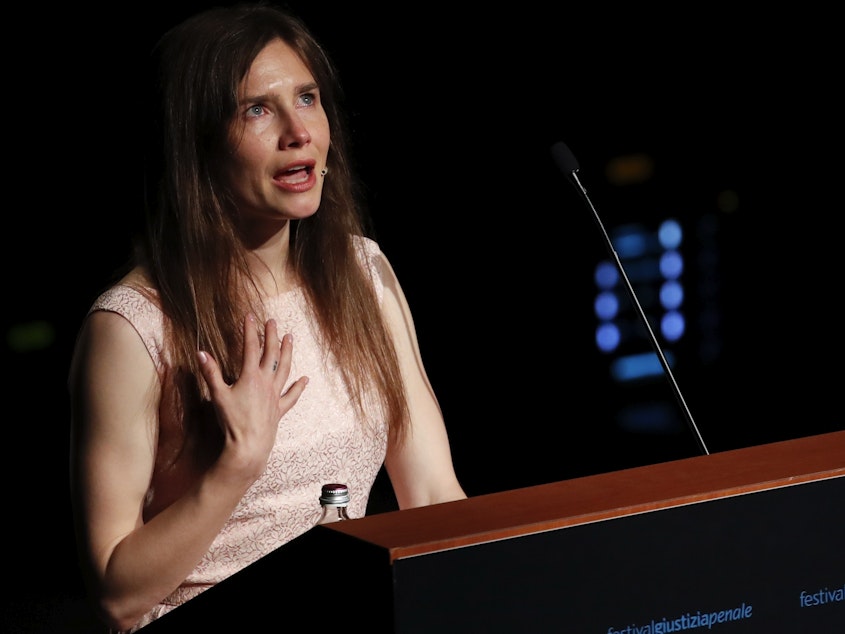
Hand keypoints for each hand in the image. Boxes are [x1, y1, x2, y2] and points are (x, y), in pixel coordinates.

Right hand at [197, 314, 307, 482]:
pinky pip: (291, 395)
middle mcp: (266, 382)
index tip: (250, 316)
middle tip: (272, 321)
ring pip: (284, 368)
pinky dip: (298, 386)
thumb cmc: (232, 421)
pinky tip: (305, 379)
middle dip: (271, 336)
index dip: (250, 331)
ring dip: (287, 352)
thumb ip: (211, 373)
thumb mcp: (218, 395)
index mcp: (250, 376)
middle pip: (271, 354)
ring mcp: (275, 395)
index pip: (250, 348)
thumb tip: (201, 353)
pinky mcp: (279, 409)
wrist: (249, 445)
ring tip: (290, 338)